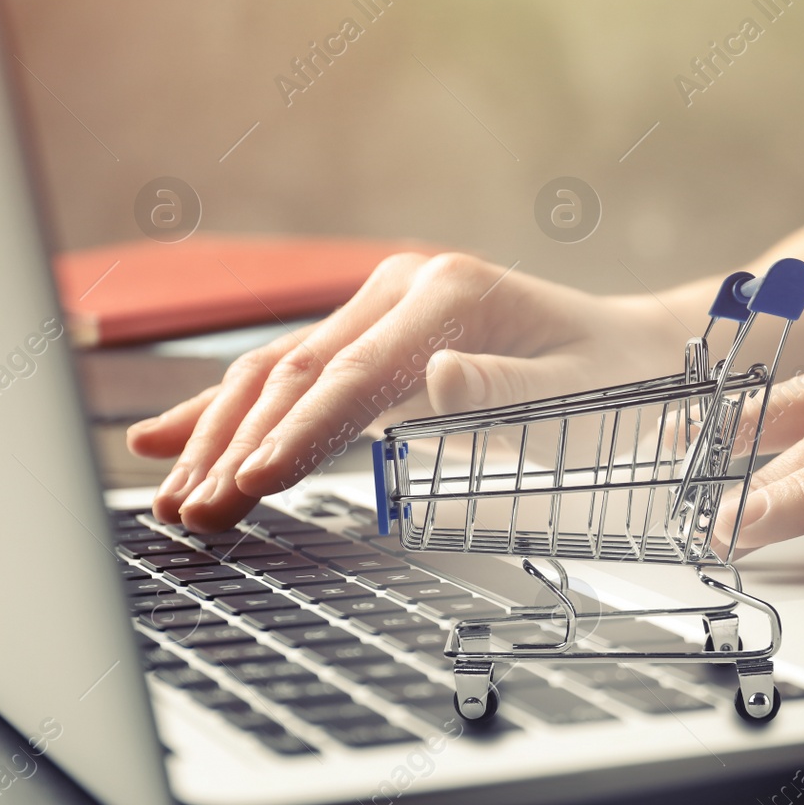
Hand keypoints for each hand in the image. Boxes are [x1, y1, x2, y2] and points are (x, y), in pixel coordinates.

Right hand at [127, 252, 679, 532]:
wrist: (631, 350)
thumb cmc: (615, 380)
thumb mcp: (582, 392)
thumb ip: (511, 389)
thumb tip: (440, 377)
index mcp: (450, 293)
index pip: (354, 374)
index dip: (297, 433)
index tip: (250, 484)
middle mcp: (404, 288)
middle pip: (299, 370)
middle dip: (238, 445)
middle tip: (192, 516)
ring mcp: (383, 306)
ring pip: (280, 371)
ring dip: (221, 436)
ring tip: (173, 501)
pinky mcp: (374, 334)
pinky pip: (293, 374)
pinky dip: (234, 411)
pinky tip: (172, 440)